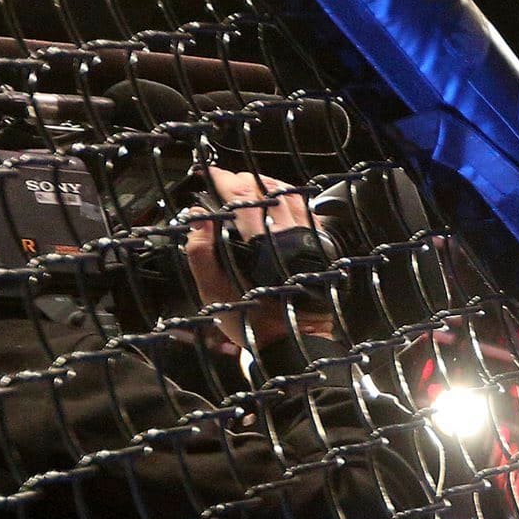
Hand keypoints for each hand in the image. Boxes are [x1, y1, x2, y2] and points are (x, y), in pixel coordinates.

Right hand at [180, 166, 328, 353]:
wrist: (294, 344)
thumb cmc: (251, 321)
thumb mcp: (213, 290)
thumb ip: (200, 251)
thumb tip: (197, 216)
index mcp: (260, 244)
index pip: (242, 196)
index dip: (223, 179)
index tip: (209, 175)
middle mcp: (288, 237)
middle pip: (266, 190)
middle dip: (243, 180)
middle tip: (226, 183)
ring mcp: (308, 241)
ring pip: (291, 196)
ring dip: (268, 186)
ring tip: (250, 189)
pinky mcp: (320, 250)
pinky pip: (308, 213)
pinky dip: (292, 201)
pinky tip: (279, 205)